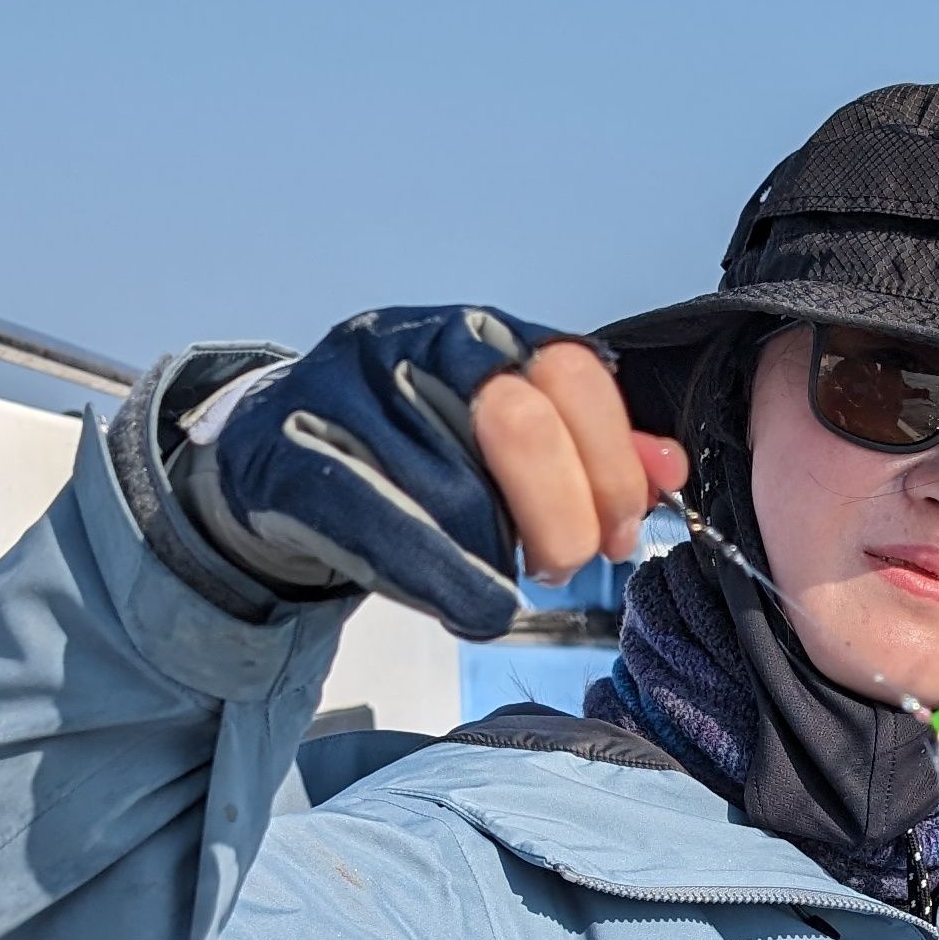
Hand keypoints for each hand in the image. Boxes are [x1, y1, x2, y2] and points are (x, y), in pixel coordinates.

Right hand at [185, 307, 687, 638]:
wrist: (272, 455)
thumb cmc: (407, 452)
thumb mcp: (504, 439)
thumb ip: (589, 448)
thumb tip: (665, 470)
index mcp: (478, 333)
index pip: (574, 373)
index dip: (613, 462)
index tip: (622, 528)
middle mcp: (414, 346)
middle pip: (522, 425)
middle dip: (565, 515)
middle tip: (567, 562)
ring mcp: (349, 397)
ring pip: (459, 494)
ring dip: (499, 559)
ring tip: (501, 578)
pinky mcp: (297, 460)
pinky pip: (390, 531)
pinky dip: (448, 583)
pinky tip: (475, 607)